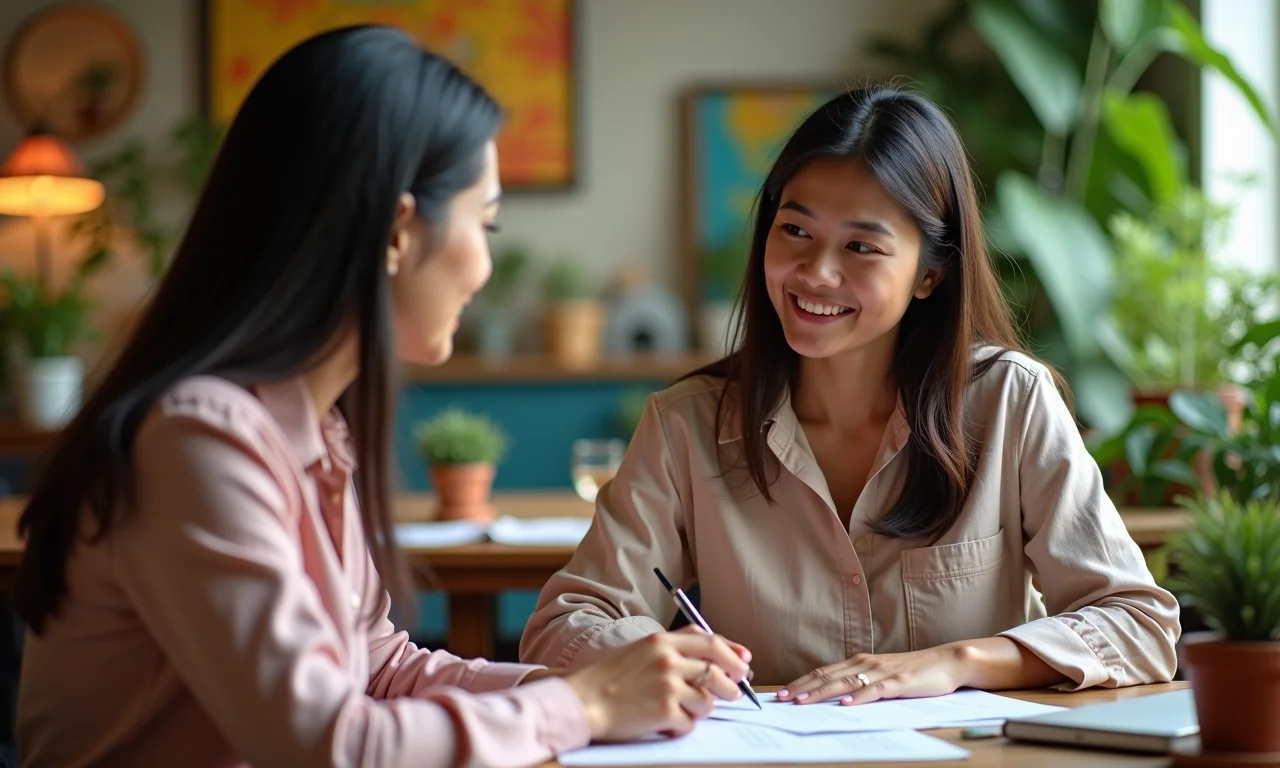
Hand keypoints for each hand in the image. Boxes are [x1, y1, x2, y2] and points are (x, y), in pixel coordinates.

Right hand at [563, 631, 751, 741]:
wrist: (582, 701)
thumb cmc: (609, 678)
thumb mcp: (641, 650)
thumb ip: (674, 649)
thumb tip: (713, 658)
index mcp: (662, 642)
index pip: (711, 642)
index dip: (733, 653)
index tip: (745, 662)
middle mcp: (668, 661)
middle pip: (718, 672)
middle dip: (731, 685)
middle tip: (734, 693)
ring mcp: (668, 686)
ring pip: (708, 701)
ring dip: (702, 709)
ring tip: (684, 710)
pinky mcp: (665, 712)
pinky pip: (690, 724)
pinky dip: (682, 727)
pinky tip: (667, 724)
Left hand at [777, 644, 966, 705]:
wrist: (947, 661)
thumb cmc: (914, 670)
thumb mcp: (882, 675)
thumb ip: (861, 683)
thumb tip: (835, 697)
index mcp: (859, 662)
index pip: (823, 672)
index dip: (802, 682)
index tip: (782, 693)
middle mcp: (866, 664)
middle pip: (828, 676)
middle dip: (803, 688)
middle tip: (782, 699)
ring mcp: (882, 672)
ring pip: (845, 683)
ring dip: (822, 693)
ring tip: (803, 702)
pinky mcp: (899, 681)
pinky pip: (875, 690)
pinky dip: (858, 697)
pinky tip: (845, 704)